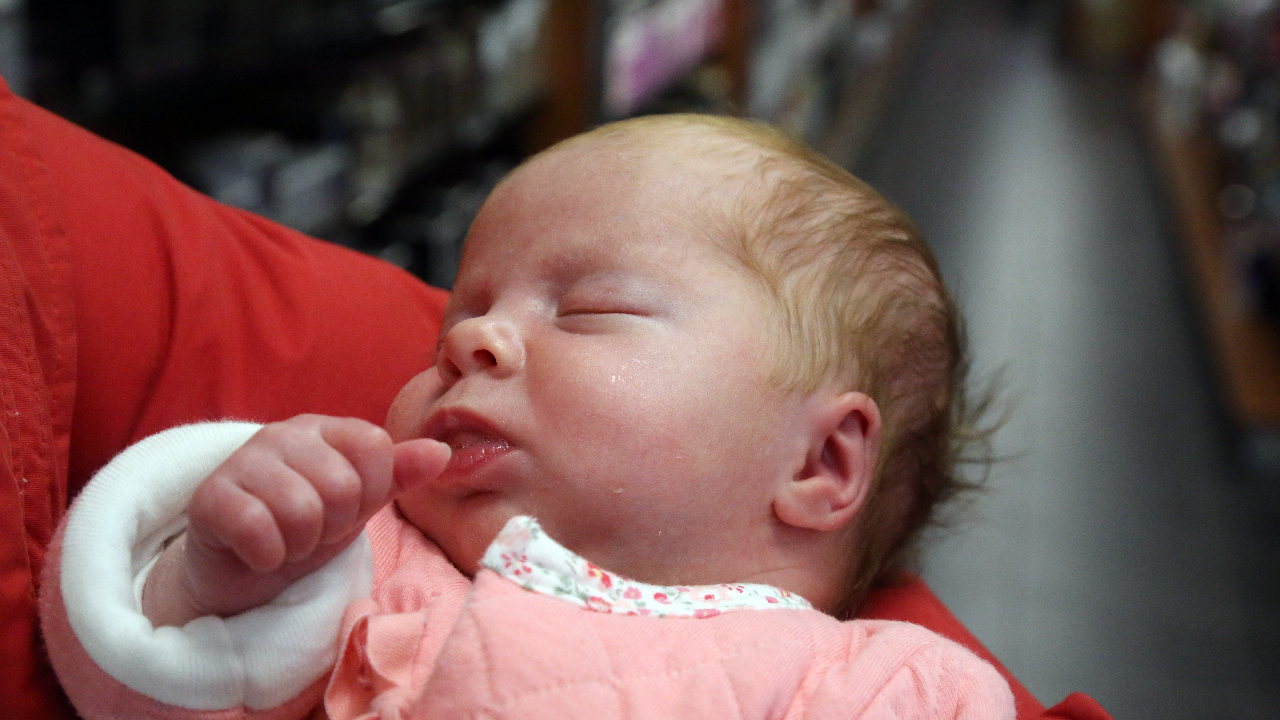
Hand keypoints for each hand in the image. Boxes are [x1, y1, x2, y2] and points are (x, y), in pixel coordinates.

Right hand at [142, 415, 449, 625]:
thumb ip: (400, 473)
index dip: (370, 492)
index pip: (375, 448)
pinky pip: (258, 530)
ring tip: (287, 541)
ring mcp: (243, 461)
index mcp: (326, 429)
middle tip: (311, 531)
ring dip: (300, 544)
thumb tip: (442, 452)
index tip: (348, 509)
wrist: (242, 568)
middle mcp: (284, 434)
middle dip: (332, 525)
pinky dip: (268, 556)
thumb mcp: (362, 503)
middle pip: (342, 485)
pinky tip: (260, 552)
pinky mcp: (210, 498)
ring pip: (301, 511)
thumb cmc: (307, 528)